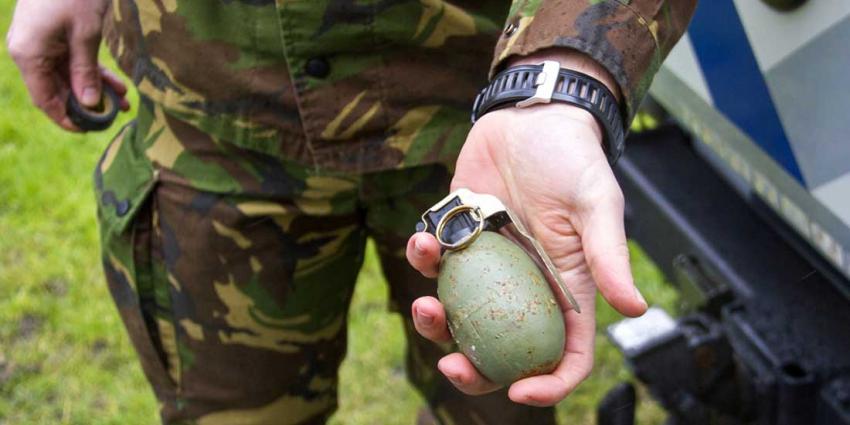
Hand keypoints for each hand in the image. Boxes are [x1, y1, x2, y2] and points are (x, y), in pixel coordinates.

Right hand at [6, 0, 129, 131]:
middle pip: (57, 90)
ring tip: (124, 101)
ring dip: (94, 89)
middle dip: (88, 104)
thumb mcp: (85, 35)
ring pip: (67, 77)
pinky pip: (71, 61)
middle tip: (117, 114)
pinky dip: (92, 72)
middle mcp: (29, 52)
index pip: (45, 100)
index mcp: (28, 55)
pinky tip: (117, 85)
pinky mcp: (52, 35)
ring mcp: (39, 43)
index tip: (92, 130)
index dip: (68, 118)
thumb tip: (88, 104)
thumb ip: (85, 71)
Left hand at [406, 102, 647, 405]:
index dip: (549, 382)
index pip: (564, 351)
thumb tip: (635, 308)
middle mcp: (523, 285)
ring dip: (435, 320)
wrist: (529, 115)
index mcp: (565, 288)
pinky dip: (422, 259)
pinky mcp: (456, 238)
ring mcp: (486, 265)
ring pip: (458, 314)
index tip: (522, 392)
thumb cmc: (571, 156)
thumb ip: (608, 255)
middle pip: (501, 348)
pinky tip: (424, 238)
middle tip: (451, 364)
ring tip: (425, 303)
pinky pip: (433, 265)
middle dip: (475, 368)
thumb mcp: (597, 203)